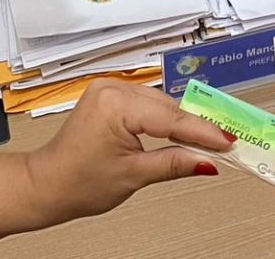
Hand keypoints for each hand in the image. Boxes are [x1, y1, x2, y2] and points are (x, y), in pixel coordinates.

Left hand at [25, 80, 232, 224]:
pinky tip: (180, 130)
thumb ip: (174, 163)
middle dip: (196, 126)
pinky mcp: (109, 95)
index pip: (171, 118)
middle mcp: (112, 89)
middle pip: (167, 107)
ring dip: (181, 121)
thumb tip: (207, 161)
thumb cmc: (79, 183)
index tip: (228, 141)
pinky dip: (164, 118)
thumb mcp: (134, 175)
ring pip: (159, 103)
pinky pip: (146, 103)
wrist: (46, 184)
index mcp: (116, 105)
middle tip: (225, 142)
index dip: (203, 131)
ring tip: (208, 139)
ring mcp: (109, 89)